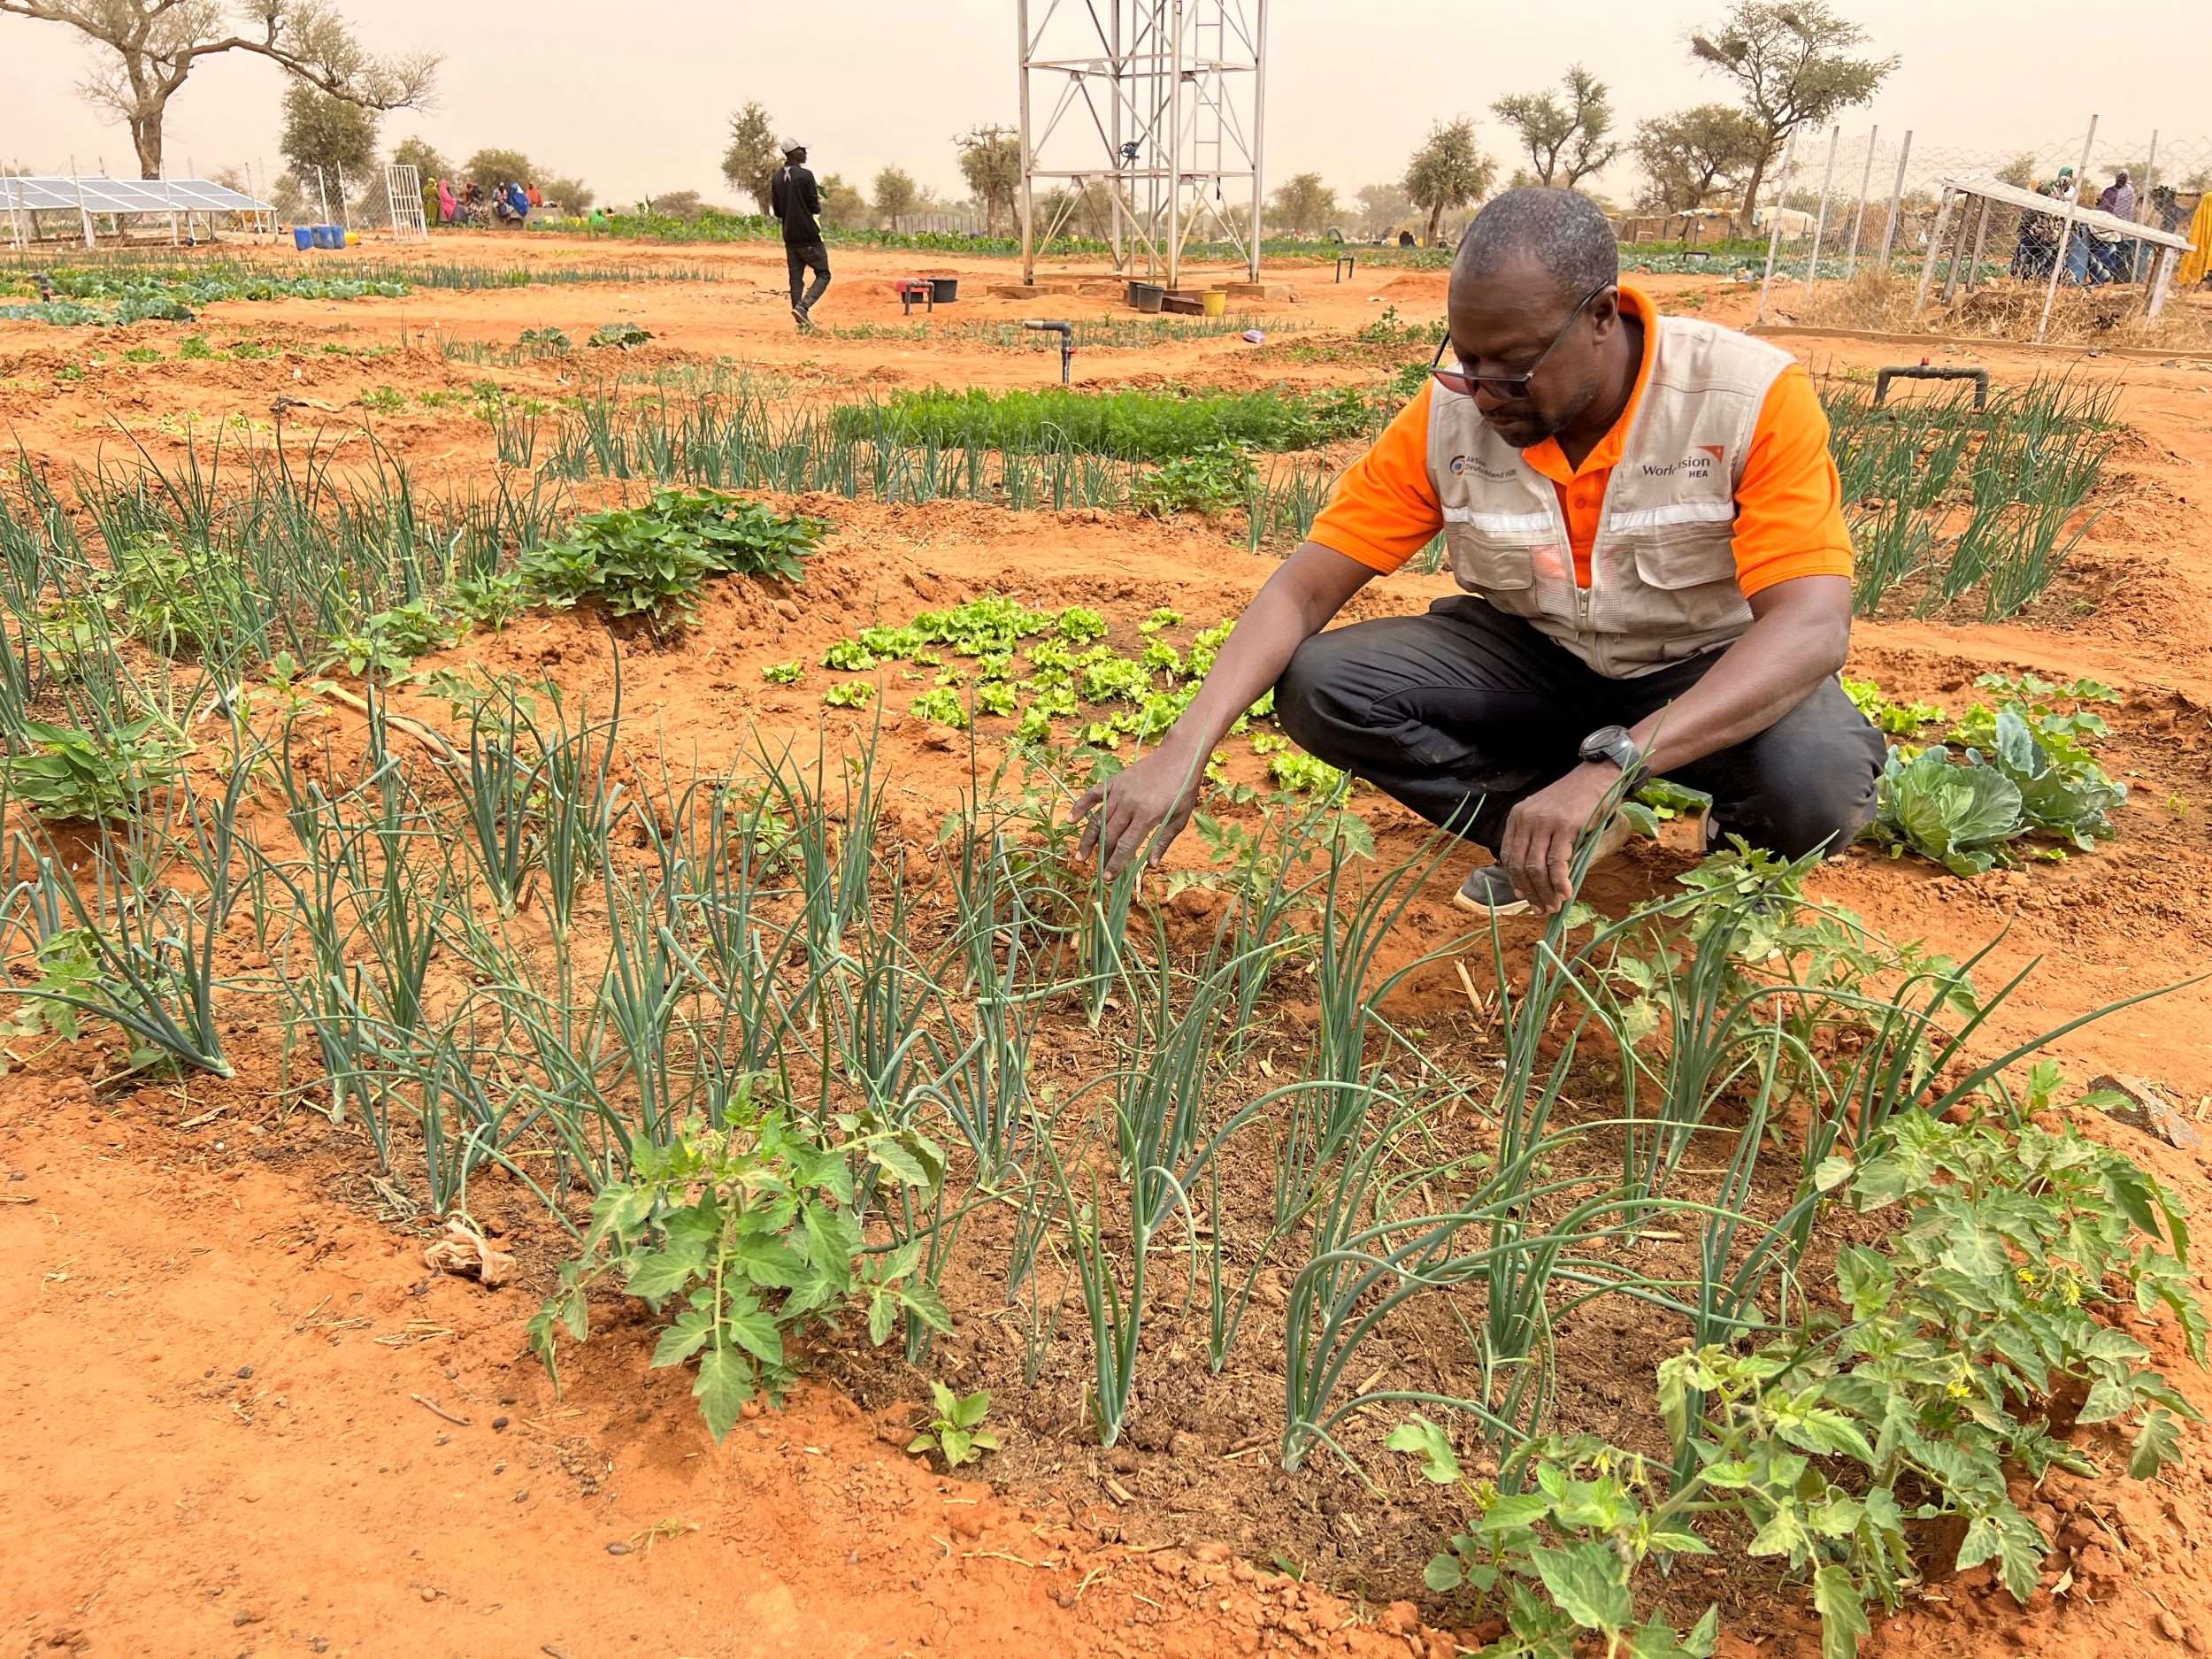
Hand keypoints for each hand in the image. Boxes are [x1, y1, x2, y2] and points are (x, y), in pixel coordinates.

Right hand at [1070, 744, 1207, 873]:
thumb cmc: (1184, 789)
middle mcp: (1129, 804)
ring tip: (1080, 857)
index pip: (1125, 845)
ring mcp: (1119, 791)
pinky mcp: (1115, 781)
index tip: (1108, 878)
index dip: (1115, 863)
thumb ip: (1163, 842)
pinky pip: (1093, 795)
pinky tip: (1071, 820)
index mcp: (1147, 815)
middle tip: (1098, 872)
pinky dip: (1080, 806)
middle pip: (1110, 836)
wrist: (1180, 755)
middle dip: (1103, 856)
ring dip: (1088, 840)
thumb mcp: (1180, 818)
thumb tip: (1152, 866)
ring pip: (1098, 819)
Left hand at [1499, 763, 1619, 915]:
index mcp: (1517, 817)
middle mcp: (1526, 820)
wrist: (1595, 777)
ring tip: (1554, 906)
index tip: (1523, 896)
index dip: (1515, 880)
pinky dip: (1560, 882)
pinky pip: (1557, 862)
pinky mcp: (1565, 826)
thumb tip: (1533, 878)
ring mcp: (1545, 823)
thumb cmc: (1573, 800)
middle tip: (1541, 908)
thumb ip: (1536, 839)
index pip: (1509, 856)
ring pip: (1537, 867)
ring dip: (1545, 891)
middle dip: (1530, 892)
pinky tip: (1566, 893)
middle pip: (1521, 865)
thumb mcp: (1544, 814)